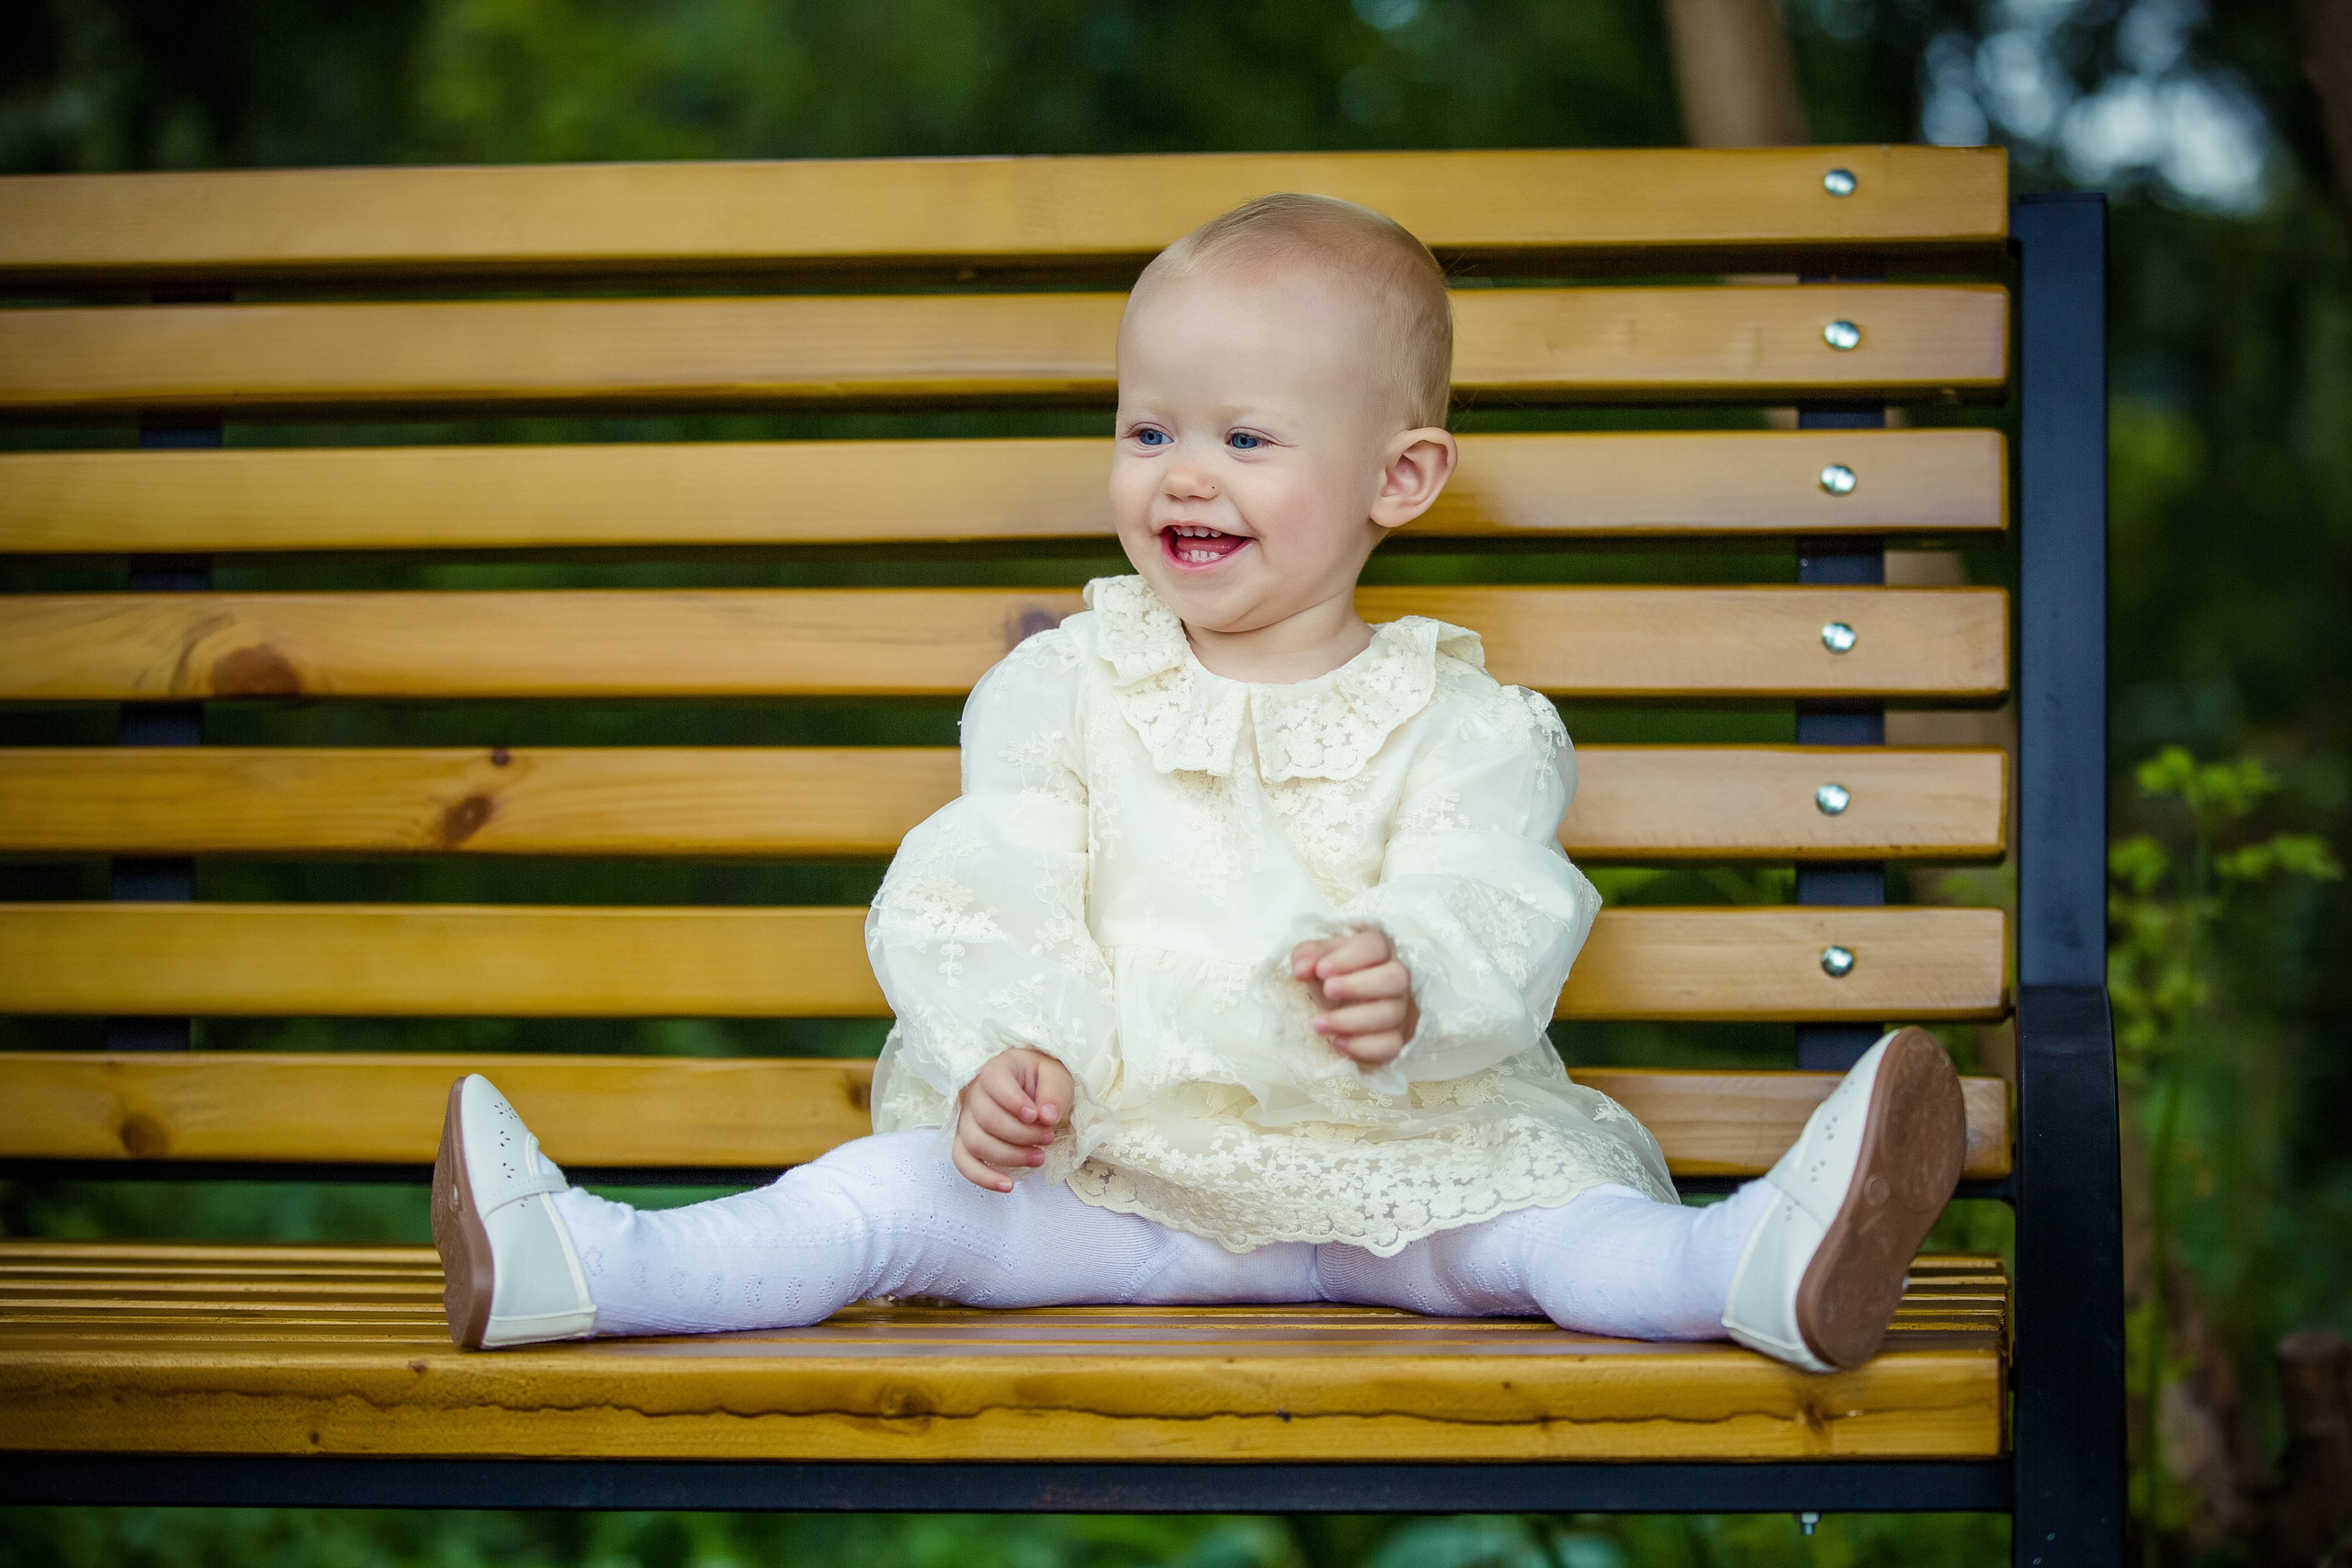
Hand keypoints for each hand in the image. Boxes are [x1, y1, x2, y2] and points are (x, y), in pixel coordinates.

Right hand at [954, 1047, 1074, 1192]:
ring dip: (1009, 1156)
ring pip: (975, 1143)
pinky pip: (962, 1161)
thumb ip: (1054, 1092)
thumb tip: (1047, 1116)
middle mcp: (975, 1092)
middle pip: (987, 1119)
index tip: (1035, 1115)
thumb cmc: (1043, 1081)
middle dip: (1021, 1135)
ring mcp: (967, 1118)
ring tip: (1039, 1158)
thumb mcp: (1057, 1077)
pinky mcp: (967, 1141)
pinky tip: (1007, 1185)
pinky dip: (982, 1177)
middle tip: (1047, 1137)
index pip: (993, 1081)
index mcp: (997, 1069)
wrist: (1035, 1090)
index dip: (1013, 1101)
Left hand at [1290, 928, 1419, 1067]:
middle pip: (1396, 978)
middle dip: (1359, 985)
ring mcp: (1399, 1009)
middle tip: (1328, 991)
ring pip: (1391, 1014)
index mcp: (1378, 950)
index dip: (1350, 958)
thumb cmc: (1329, 975)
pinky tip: (1338, 1042)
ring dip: (1352, 1020)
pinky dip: (1364, 1046)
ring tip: (1319, 1023)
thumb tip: (1302, 969)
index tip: (1321, 970)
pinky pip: (1391, 1045)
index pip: (1376, 946)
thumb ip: (1306, 956)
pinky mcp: (1395, 1037)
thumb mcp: (1313, 960)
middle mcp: (1395, 978)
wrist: (1334, 1004)